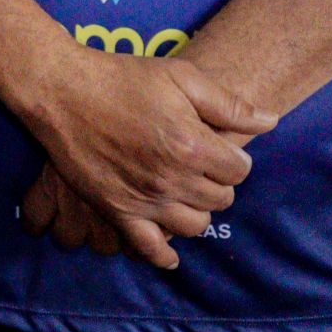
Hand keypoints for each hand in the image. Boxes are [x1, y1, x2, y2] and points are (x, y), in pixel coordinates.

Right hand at [14, 50, 275, 268]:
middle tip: (197, 162)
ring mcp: (144, 198)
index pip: (240, 169)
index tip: (217, 144)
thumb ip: (228, 103)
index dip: (232, 155)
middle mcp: (172, 179)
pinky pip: (149, 248)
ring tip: (182, 189)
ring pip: (194, 225)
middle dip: (216, 180)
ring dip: (196, 209)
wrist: (61, 89)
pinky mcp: (117, 209)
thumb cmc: (121, 77)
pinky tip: (170, 252)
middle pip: (221, 199)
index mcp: (192, 145)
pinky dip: (164, 255)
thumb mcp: (179, 76)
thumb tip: (270, 122)